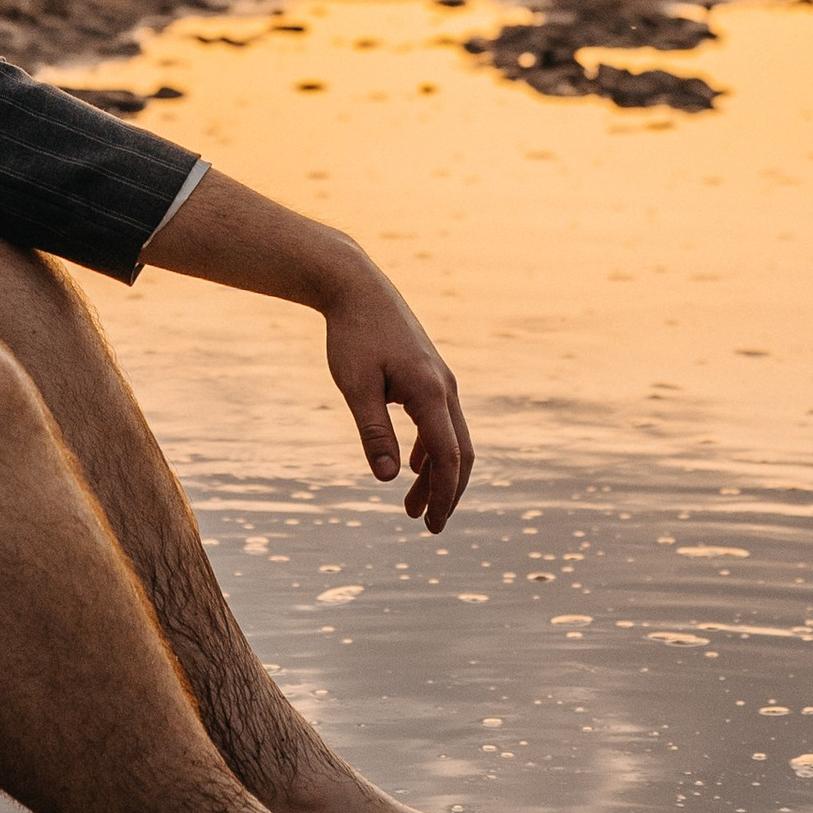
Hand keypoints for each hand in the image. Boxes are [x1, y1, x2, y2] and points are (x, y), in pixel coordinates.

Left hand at [323, 265, 473, 531]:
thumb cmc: (352, 335)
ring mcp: (440, 379)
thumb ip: (373, 432)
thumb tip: (386, 478)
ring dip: (437, 474)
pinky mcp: (429, 374)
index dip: (444, 495)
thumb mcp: (356, 386)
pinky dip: (432, 450)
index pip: (448, 457)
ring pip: (451, 438)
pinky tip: (412, 467)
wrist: (357, 287)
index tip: (432, 525)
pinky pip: (440, 422)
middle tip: (428, 525)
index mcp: (429, 392)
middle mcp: (444, 387)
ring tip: (412, 506)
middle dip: (447, 492)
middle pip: (460, 453)